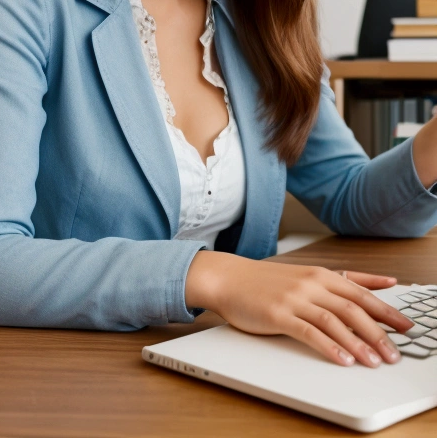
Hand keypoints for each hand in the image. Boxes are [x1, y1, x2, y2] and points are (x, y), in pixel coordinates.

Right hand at [185, 252, 412, 366]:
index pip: (362, 292)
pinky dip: (329, 346)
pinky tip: (342, 359)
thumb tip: (384, 281)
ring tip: (374, 362)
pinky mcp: (279, 314)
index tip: (407, 327)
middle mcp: (311, 283)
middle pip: (353, 308)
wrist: (229, 278)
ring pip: (335, 320)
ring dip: (358, 343)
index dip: (387, 310)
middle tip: (395, 353)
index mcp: (321, 274)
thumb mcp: (308, 274)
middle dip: (379, 333)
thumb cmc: (268, 281)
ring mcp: (295, 298)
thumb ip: (345, 279)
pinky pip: (309, 331)